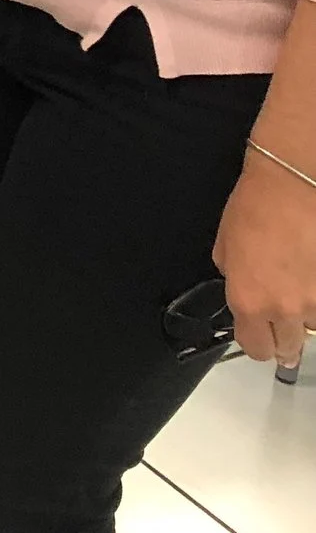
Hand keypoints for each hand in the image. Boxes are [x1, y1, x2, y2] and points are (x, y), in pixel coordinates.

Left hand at [213, 145, 315, 368]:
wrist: (293, 183)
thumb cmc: (254, 209)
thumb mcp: (225, 247)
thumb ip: (234, 279)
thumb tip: (243, 290)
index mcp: (248, 301)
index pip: (255, 348)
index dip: (256, 342)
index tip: (259, 335)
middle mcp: (286, 309)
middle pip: (289, 349)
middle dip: (284, 337)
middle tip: (284, 320)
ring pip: (315, 328)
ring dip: (308, 315)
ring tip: (301, 288)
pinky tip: (312, 277)